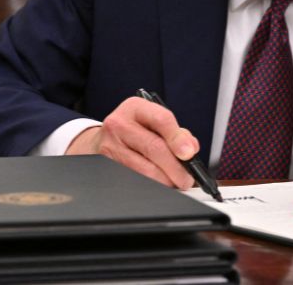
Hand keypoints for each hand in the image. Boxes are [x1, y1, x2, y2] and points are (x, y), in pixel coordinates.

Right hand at [65, 97, 199, 188]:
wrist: (101, 140)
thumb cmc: (134, 131)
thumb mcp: (152, 122)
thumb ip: (175, 133)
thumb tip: (191, 149)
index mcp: (135, 107)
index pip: (161, 119)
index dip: (178, 138)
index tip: (189, 154)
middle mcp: (119, 124)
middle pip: (154, 148)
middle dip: (176, 168)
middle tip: (187, 179)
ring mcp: (110, 145)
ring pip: (145, 169)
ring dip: (165, 181)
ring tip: (175, 183)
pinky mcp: (106, 165)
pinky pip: (135, 179)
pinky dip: (152, 185)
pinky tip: (159, 184)